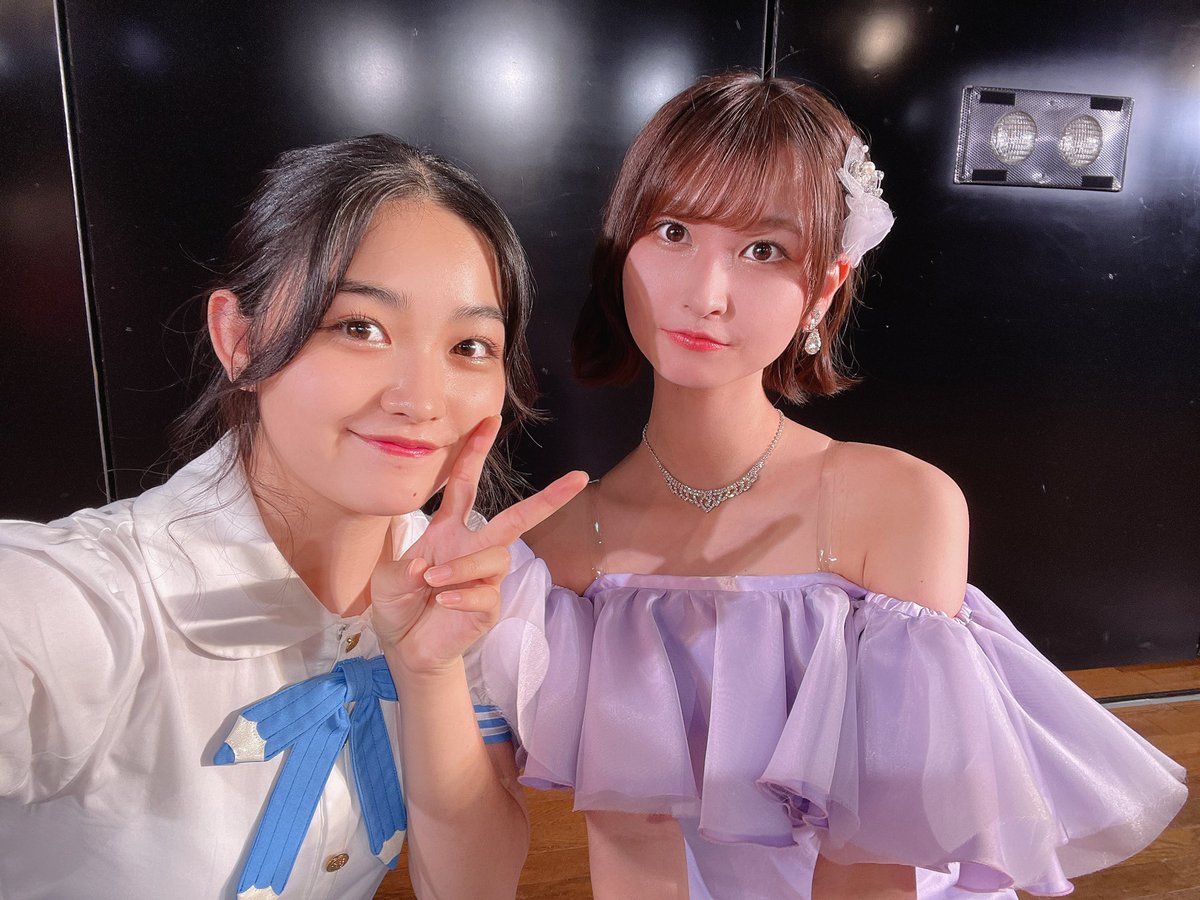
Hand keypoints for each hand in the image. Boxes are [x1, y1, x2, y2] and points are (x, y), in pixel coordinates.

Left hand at [371, 415, 586, 677]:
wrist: (408, 647)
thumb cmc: (399, 604)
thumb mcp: (387, 581)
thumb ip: (404, 570)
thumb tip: (429, 566)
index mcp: (449, 531)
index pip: (464, 484)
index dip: (475, 451)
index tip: (490, 420)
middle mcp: (473, 548)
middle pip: (516, 518)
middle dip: (548, 498)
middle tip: (578, 477)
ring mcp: (485, 578)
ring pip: (494, 557)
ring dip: (462, 567)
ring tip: (432, 584)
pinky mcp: (489, 607)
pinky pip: (485, 592)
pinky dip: (461, 594)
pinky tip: (443, 601)